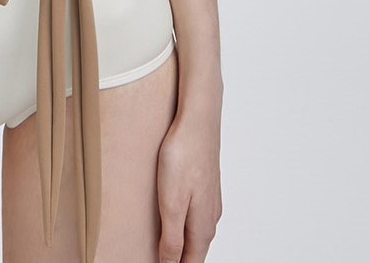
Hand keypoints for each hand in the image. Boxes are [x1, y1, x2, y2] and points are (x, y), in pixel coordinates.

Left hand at [156, 107, 222, 262]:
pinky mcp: (204, 185)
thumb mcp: (172, 203)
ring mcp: (209, 200)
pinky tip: (175, 219)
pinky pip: (196, 214)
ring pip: (196, 232)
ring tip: (165, 248)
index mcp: (202, 227)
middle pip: (195, 250)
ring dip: (183, 243)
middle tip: (159, 259)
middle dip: (179, 259)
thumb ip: (172, 238)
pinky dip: (185, 225)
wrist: (198, 121)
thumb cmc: (183, 158)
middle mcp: (210, 217)